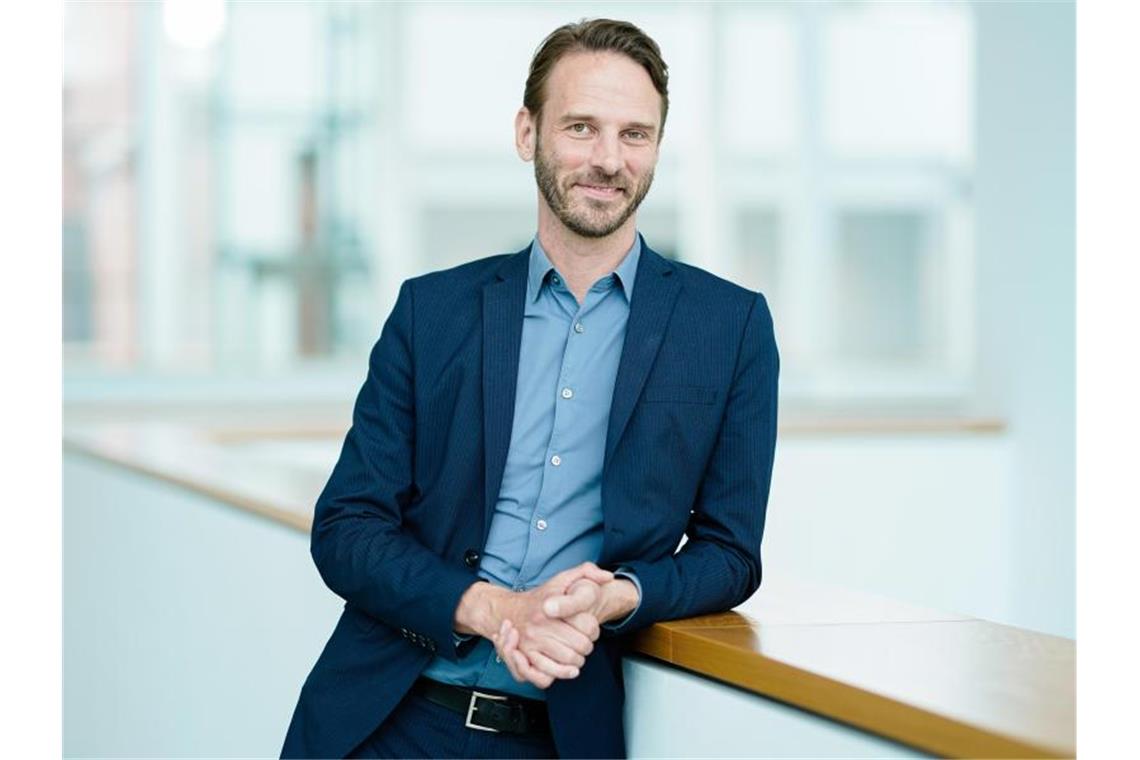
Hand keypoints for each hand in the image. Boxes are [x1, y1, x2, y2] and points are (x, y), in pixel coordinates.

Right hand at [497, 574, 639, 687]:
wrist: (512, 610)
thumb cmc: (543, 596)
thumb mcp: (564, 578)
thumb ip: (587, 572)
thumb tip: (608, 577)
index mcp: (551, 605)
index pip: (588, 626)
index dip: (595, 630)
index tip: (591, 628)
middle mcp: (539, 625)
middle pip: (580, 646)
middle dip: (588, 647)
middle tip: (584, 643)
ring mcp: (530, 642)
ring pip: (568, 661)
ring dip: (577, 661)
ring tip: (577, 655)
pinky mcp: (524, 657)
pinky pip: (546, 674)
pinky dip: (560, 674)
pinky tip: (567, 669)